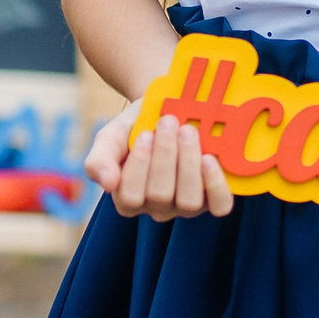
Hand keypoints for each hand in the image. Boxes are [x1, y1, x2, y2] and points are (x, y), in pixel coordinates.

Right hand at [93, 112, 233, 220]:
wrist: (165, 110)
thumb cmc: (135, 126)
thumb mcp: (110, 137)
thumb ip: (99, 160)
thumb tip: (107, 183)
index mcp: (128, 199)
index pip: (130, 197)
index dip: (139, 165)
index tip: (145, 134)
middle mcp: (157, 208)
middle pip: (160, 196)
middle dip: (165, 155)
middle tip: (169, 122)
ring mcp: (186, 205)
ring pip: (189, 201)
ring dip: (188, 163)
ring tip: (187, 131)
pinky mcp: (213, 199)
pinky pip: (219, 205)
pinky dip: (215, 184)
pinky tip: (210, 158)